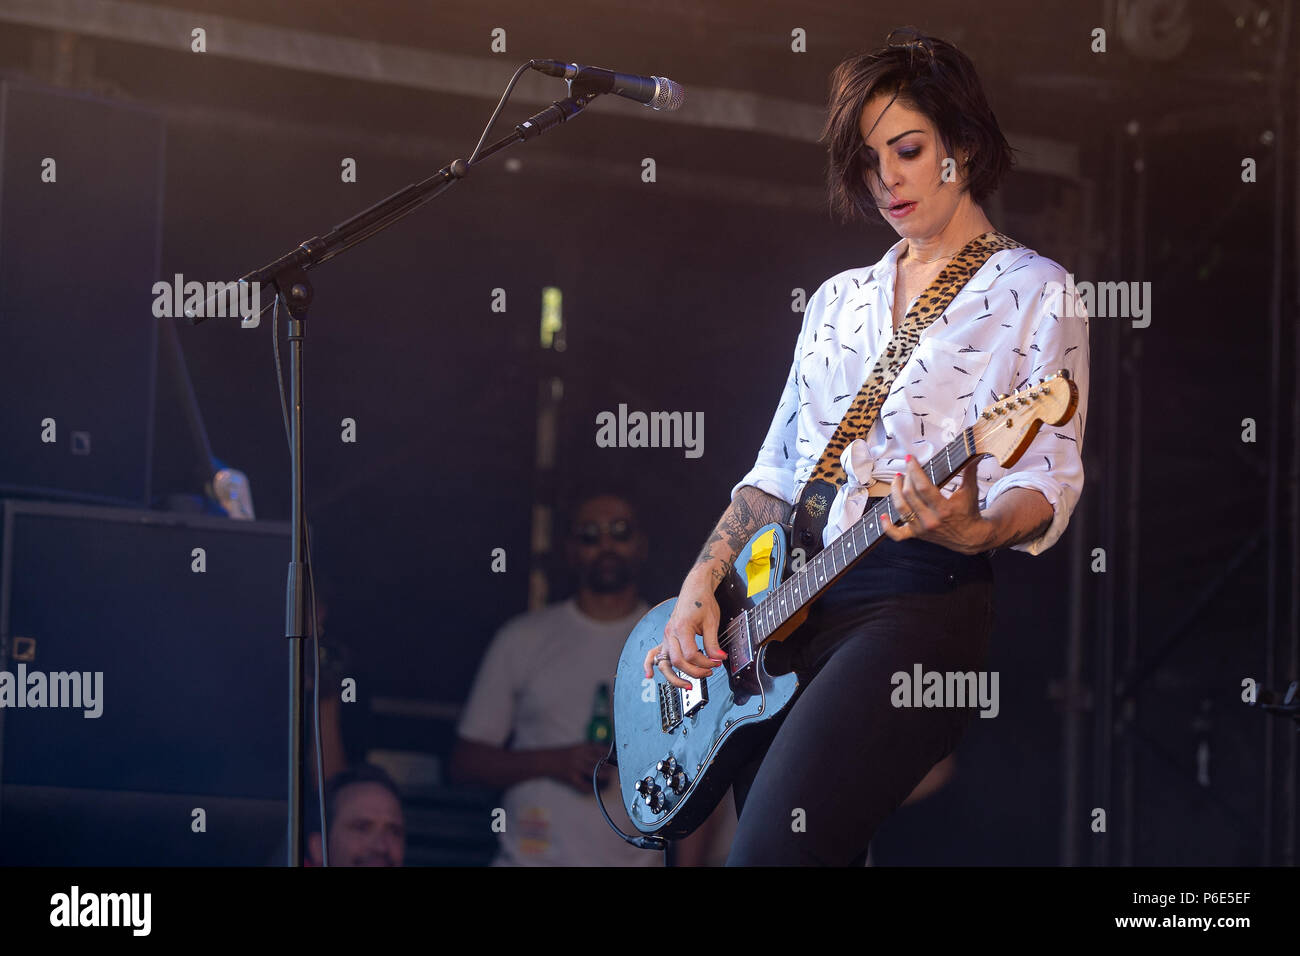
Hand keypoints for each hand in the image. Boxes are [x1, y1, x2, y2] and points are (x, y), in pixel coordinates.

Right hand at [554, 743, 615, 791]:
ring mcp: (576, 766)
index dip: (612, 756)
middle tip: (617, 772)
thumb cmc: (562, 754)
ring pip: (595, 773)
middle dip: (610, 768)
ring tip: (608, 780)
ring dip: (604, 778)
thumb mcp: (576, 748)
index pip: (602, 750)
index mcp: (583, 747)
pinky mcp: (571, 777)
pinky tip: (595, 789)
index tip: (620, 760)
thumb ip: (590, 750)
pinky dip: (591, 788)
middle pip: (601, 762)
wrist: (545, 760)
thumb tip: (607, 754)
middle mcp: (581, 755)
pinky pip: (584, 784)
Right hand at [643, 570, 727, 689]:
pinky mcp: (666, 638)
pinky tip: (649, 675)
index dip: (706, 662)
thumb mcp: (711, 622)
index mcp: (681, 627)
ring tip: (688, 685)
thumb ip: (713, 643)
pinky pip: (653, 654)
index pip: (691, 654)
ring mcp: (666, 636)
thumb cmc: (702, 601)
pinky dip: (650, 665)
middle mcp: (670, 633)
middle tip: (709, 672)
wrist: (694, 588)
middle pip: (678, 661)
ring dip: (676, 677)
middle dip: (695, 671)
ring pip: (665, 663)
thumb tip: (718, 658)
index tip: (716, 662)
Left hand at [880, 456, 993, 554]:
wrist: (970, 537)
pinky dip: (887, 526)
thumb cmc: (969, 512)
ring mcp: (921, 528)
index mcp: (944, 509)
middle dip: (906, 478)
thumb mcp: (970, 491)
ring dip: (895, 492)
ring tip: (897, 479)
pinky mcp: (917, 535)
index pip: (923, 487)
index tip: (910, 458)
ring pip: (901, 509)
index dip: (914, 470)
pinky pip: (897, 534)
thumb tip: (974, 455)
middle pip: (909, 495)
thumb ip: (969, 472)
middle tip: (907, 469)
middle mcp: (930, 520)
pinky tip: (883, 515)